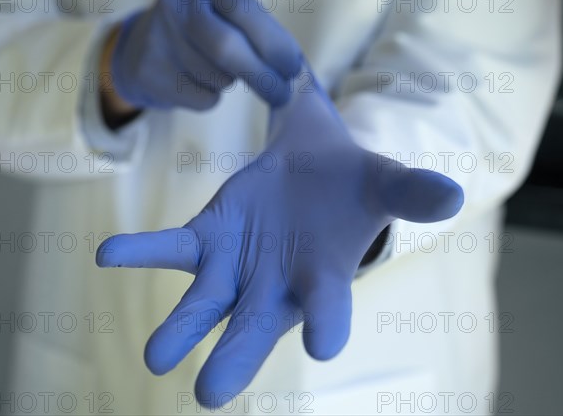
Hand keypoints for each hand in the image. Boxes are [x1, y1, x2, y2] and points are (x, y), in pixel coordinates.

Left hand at [96, 65, 463, 407]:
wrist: (310, 170)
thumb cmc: (350, 187)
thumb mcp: (383, 183)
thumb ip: (409, 192)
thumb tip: (454, 196)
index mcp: (323, 277)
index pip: (327, 306)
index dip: (327, 322)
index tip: (324, 346)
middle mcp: (274, 285)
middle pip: (252, 329)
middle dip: (233, 360)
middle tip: (209, 395)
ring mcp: (235, 265)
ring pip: (204, 304)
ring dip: (179, 328)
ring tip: (157, 356)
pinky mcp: (206, 238)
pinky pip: (170, 249)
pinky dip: (140, 252)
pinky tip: (109, 254)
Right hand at [107, 0, 301, 111]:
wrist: (142, 47)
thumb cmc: (204, 32)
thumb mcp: (228, 16)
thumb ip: (259, 31)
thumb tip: (292, 66)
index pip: (243, 11)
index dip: (273, 43)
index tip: (293, 68)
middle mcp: (177, 5)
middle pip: (226, 48)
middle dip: (262, 76)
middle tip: (281, 95)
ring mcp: (159, 37)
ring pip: (217, 78)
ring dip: (230, 82)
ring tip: (216, 69)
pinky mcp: (150, 72)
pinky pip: (203, 99)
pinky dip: (211, 97)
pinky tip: (196, 82)